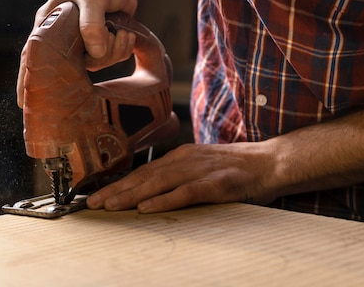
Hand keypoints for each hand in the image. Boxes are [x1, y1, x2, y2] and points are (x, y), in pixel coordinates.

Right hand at [16, 0, 136, 107]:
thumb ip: (91, 24)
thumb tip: (94, 53)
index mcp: (49, 23)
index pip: (31, 55)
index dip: (27, 80)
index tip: (23, 103)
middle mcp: (62, 36)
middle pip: (71, 65)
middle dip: (97, 57)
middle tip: (109, 41)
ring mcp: (81, 44)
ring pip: (96, 63)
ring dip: (114, 49)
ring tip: (120, 29)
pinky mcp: (99, 47)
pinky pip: (110, 59)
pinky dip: (122, 48)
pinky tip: (126, 33)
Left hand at [86, 142, 280, 212]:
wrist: (271, 162)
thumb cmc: (238, 168)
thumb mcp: (204, 166)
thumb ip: (181, 175)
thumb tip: (154, 191)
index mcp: (183, 156)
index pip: (145, 171)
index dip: (120, 184)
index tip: (98, 196)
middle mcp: (187, 159)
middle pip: (146, 176)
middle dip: (117, 190)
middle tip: (92, 205)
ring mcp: (202, 170)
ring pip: (160, 183)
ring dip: (132, 195)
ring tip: (110, 206)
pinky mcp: (216, 184)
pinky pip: (186, 193)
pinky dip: (165, 200)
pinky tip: (147, 208)